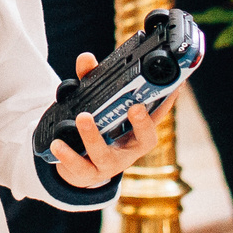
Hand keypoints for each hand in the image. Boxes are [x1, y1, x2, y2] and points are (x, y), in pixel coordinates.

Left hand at [47, 50, 167, 188]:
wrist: (80, 167)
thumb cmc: (97, 131)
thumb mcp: (97, 106)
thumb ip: (92, 81)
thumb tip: (86, 58)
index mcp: (138, 131)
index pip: (158, 115)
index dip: (168, 102)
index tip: (174, 87)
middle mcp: (129, 149)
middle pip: (144, 140)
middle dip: (142, 123)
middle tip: (135, 107)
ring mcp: (109, 164)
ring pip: (105, 154)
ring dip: (94, 135)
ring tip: (82, 117)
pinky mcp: (88, 174)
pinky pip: (79, 167)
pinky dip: (67, 155)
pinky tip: (58, 143)